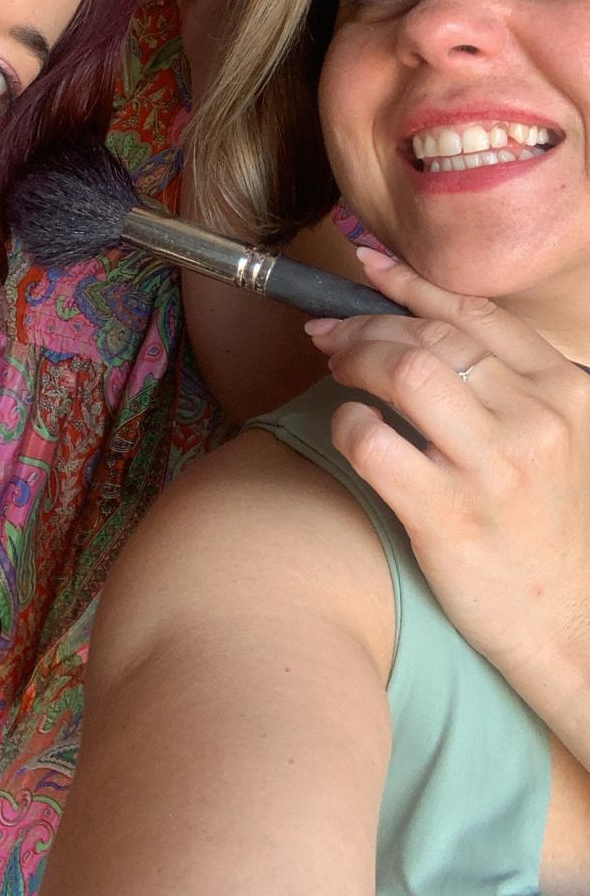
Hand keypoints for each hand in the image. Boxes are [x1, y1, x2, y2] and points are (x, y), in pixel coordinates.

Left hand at [303, 249, 589, 728]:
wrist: (568, 627)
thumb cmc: (546, 527)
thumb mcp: (552, 441)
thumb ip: (506, 384)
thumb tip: (422, 325)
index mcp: (564, 390)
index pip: (475, 312)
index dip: (412, 284)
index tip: (368, 268)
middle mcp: (536, 419)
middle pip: (431, 336)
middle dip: (367, 323)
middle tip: (328, 333)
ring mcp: (495, 467)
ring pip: (405, 371)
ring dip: (356, 359)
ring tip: (335, 369)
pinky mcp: (451, 516)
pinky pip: (375, 443)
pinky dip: (349, 425)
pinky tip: (349, 430)